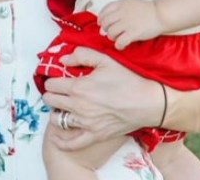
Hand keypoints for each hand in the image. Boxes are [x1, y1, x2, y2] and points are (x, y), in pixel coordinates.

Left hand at [42, 47, 163, 150]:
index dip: (52, 80)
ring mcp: (86, 123)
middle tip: (58, 92)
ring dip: (56, 112)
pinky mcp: (95, 136)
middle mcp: (79, 106)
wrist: (148, 102)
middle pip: (50, 101)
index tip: (57, 79)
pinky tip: (56, 138)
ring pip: (57, 120)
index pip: (51, 84)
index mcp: (79, 87)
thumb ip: (81, 55)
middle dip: (51, 94)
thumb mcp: (104, 60)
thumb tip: (63, 59)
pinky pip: (72, 143)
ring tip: (62, 107)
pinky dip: (62, 141)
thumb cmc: (127, 80)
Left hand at [98, 0, 162, 49]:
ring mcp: (128, 23)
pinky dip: (118, 45)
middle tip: (110, 32)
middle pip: (105, 22)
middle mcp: (122, 13)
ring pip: (111, 32)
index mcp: (120, 4)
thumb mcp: (129, 3)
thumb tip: (103, 23)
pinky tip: (121, 46)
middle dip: (105, 29)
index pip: (104, 11)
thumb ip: (117, 10)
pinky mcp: (134, 33)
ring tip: (116, 38)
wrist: (161, 14)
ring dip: (111, 37)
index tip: (101, 24)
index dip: (101, 19)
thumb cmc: (145, 10)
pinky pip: (120, 41)